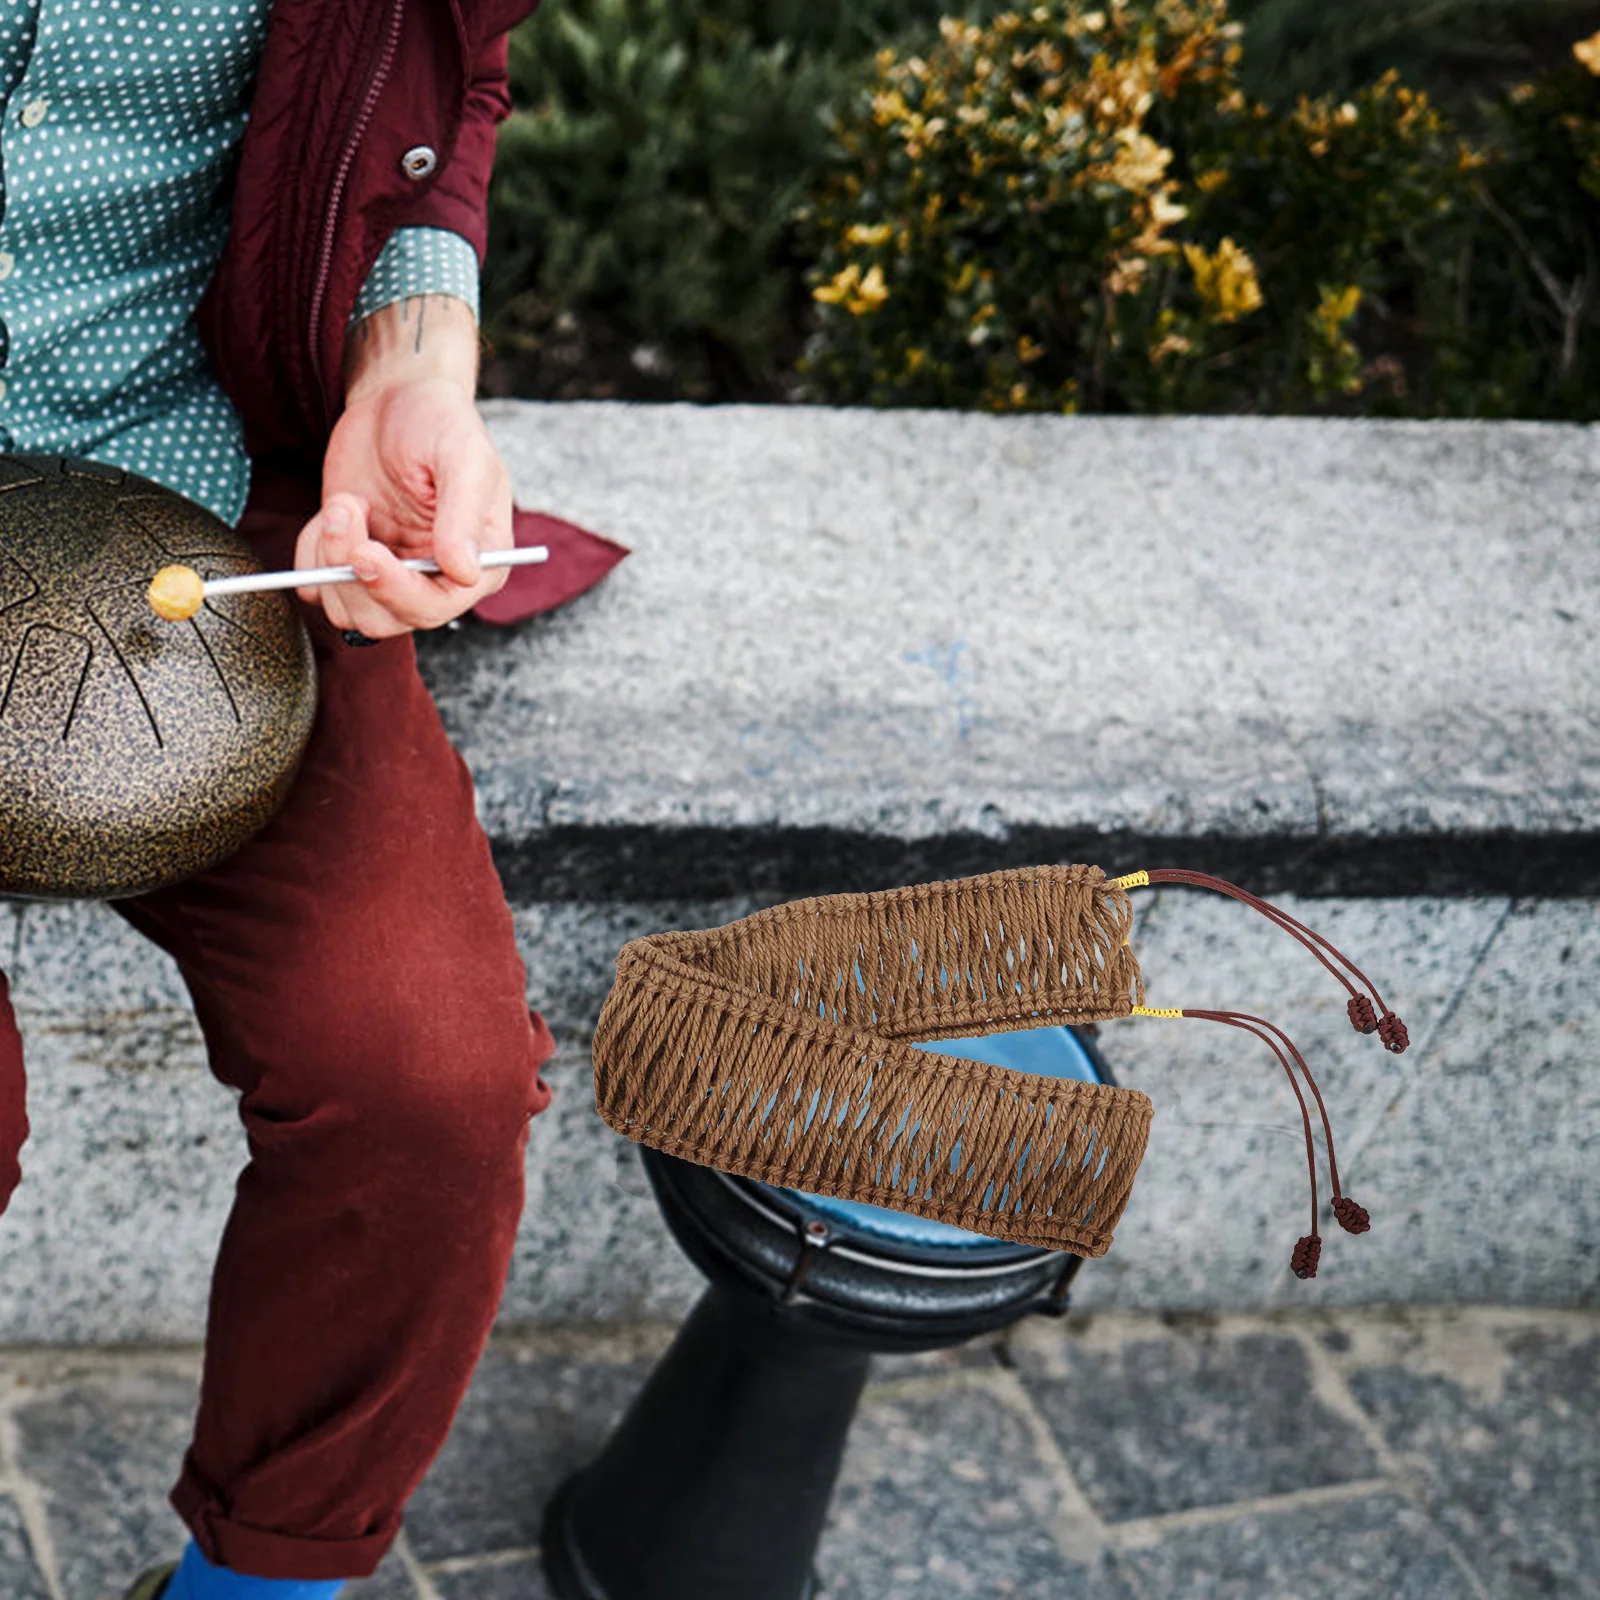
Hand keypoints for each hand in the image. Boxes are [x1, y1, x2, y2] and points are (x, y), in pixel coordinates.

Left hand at [296, 375, 512, 638]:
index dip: (396, 589)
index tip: (365, 552)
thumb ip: (464, 514)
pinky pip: (318, 588)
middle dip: (353, 574)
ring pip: (348, 611)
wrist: (397, 398)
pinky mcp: (352, 563)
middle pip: (386, 619)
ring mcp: (392, 574)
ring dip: (329, 561)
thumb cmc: (438, 421)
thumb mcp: (461, 455)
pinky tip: (329, 515)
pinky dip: (310, 556)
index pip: (436, 606)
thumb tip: (465, 571)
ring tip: (343, 503)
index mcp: (477, 564)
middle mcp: (436, 580)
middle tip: (344, 511)